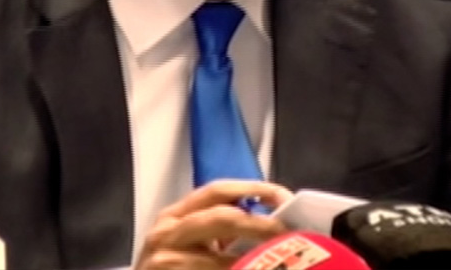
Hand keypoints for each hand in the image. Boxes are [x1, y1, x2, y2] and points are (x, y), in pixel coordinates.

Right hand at [134, 179, 292, 269]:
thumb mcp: (195, 247)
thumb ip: (224, 234)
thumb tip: (274, 229)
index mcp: (177, 215)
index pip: (218, 191)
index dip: (254, 190)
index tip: (285, 198)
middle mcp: (167, 230)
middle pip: (221, 217)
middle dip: (260, 224)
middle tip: (288, 233)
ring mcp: (162, 258)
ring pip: (218, 259)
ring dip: (251, 261)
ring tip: (277, 261)